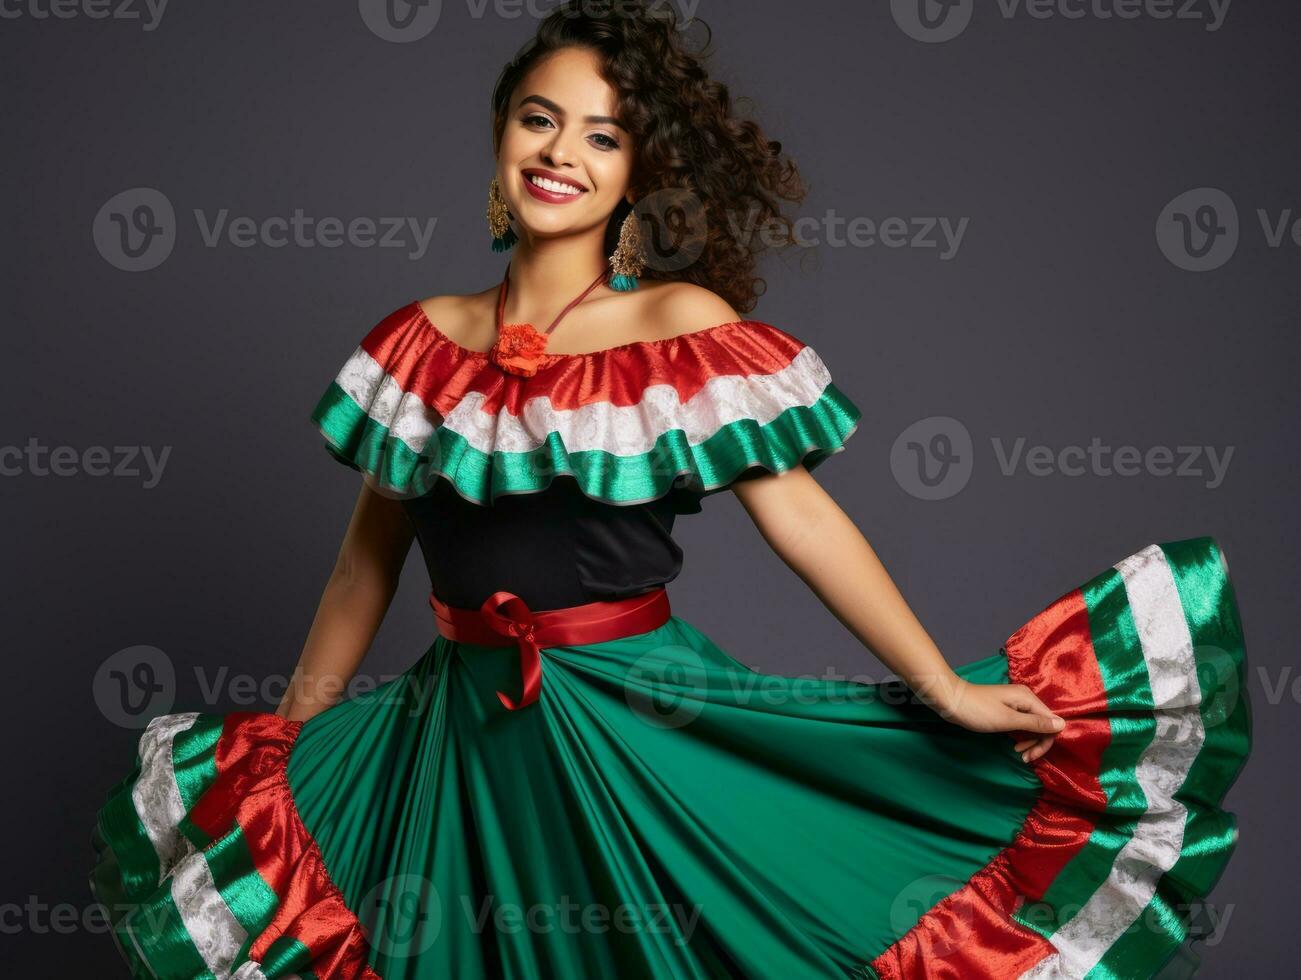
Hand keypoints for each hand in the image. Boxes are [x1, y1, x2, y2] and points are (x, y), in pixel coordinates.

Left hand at [921, 675, 1065, 763]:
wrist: (950, 700)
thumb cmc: (978, 710)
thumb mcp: (1008, 720)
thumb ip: (1035, 723)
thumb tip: (1062, 725)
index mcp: (1028, 699)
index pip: (1052, 722)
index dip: (1046, 741)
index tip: (1031, 755)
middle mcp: (1026, 699)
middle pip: (1044, 724)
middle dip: (1038, 743)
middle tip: (1025, 758)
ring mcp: (1016, 703)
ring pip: (1033, 725)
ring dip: (1030, 741)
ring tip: (1019, 754)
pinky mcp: (1006, 709)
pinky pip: (1022, 724)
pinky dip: (1021, 735)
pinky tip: (1014, 745)